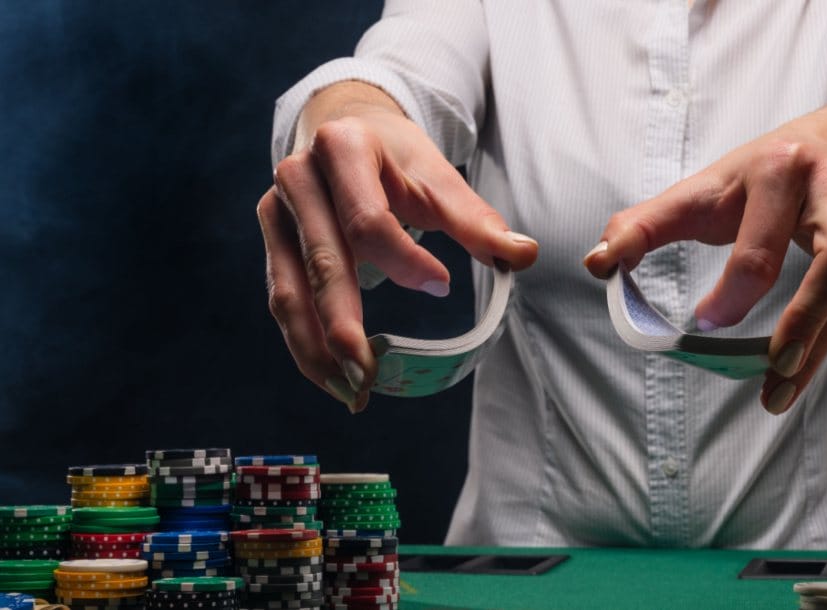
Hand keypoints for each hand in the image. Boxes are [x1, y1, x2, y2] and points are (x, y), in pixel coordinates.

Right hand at [257, 82, 537, 412]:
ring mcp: (277, 211)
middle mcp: (298, 176)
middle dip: (341, 323)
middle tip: (366, 371)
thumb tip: (523, 255)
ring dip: (314, 347)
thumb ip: (475, 220)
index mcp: (342, 148)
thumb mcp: (438, 177)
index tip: (442, 288)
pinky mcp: (272, 241)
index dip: (403, 261)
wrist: (344, 128)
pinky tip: (330, 373)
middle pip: (322, 260)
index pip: (368, 219)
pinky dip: (305, 340)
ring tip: (348, 388)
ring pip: (290, 289)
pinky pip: (284, 297)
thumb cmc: (396, 157)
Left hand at [583, 111, 826, 414]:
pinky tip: (801, 364)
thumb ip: (646, 225)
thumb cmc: (760, 175)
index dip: (733, 293)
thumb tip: (596, 263)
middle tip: (771, 368)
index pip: (759, 244)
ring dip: (819, 346)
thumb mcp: (702, 190)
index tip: (704, 324)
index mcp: (779, 168)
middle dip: (806, 322)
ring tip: (778, 389)